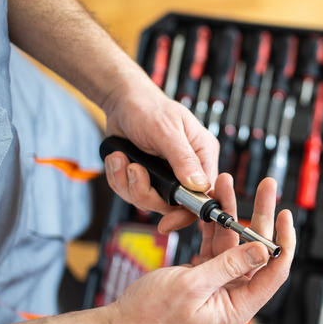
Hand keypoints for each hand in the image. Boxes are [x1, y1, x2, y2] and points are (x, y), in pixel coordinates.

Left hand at [102, 75, 218, 231]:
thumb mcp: (167, 130)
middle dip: (146, 192)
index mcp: (202, 156)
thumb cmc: (148, 108)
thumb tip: (200, 185)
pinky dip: (119, 179)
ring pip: (149, 201)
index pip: (205, 195)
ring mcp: (165, 176)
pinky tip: (117, 160)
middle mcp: (187, 170)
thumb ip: (183, 159)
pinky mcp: (146, 178)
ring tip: (121, 160)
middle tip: (134, 171)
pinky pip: (132, 193)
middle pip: (173, 205)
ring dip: (128, 184)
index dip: (188, 212)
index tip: (169, 221)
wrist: (122, 101)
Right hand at [109, 175, 293, 323]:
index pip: (274, 271)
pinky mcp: (206, 271)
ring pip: (236, 240)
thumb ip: (228, 267)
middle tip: (266, 188)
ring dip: (232, 212)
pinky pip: (216, 241)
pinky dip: (214, 222)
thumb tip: (263, 250)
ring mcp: (221, 280)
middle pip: (258, 249)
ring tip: (228, 184)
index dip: (283, 241)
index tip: (284, 214)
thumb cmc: (153, 313)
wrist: (125, 319)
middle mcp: (234, 293)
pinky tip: (214, 202)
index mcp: (238, 305)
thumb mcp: (193, 286)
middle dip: (261, 216)